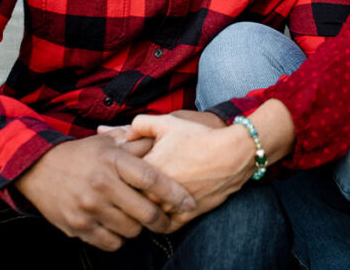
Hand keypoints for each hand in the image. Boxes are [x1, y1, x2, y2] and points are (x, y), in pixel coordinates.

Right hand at [14, 130, 195, 250]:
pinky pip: (110, 243)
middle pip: (145, 212)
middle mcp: (101, 185)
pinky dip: (118, 238)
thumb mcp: (106, 142)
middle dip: (161, 220)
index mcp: (112, 160)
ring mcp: (89, 208)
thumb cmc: (80, 154)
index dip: (175, 193)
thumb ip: (135, 143)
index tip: (189, 203)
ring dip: (137, 228)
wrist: (37, 169)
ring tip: (134, 219)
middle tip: (165, 220)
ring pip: (130, 230)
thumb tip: (163, 141)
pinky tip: (116, 226)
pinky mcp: (78, 226)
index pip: (152, 179)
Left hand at [124, 112, 255, 229]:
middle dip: (125, 193)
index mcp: (146, 169)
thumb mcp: (167, 123)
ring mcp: (170, 206)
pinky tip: (158, 211)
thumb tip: (124, 135)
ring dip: (141, 210)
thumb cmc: (199, 136)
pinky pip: (164, 226)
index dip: (117, 173)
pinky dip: (159, 222)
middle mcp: (155, 192)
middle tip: (124, 188)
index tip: (118, 170)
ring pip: (145, 216)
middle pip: (129, 199)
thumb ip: (140, 125)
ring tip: (139, 201)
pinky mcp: (185, 216)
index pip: (119, 178)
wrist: (232, 154)